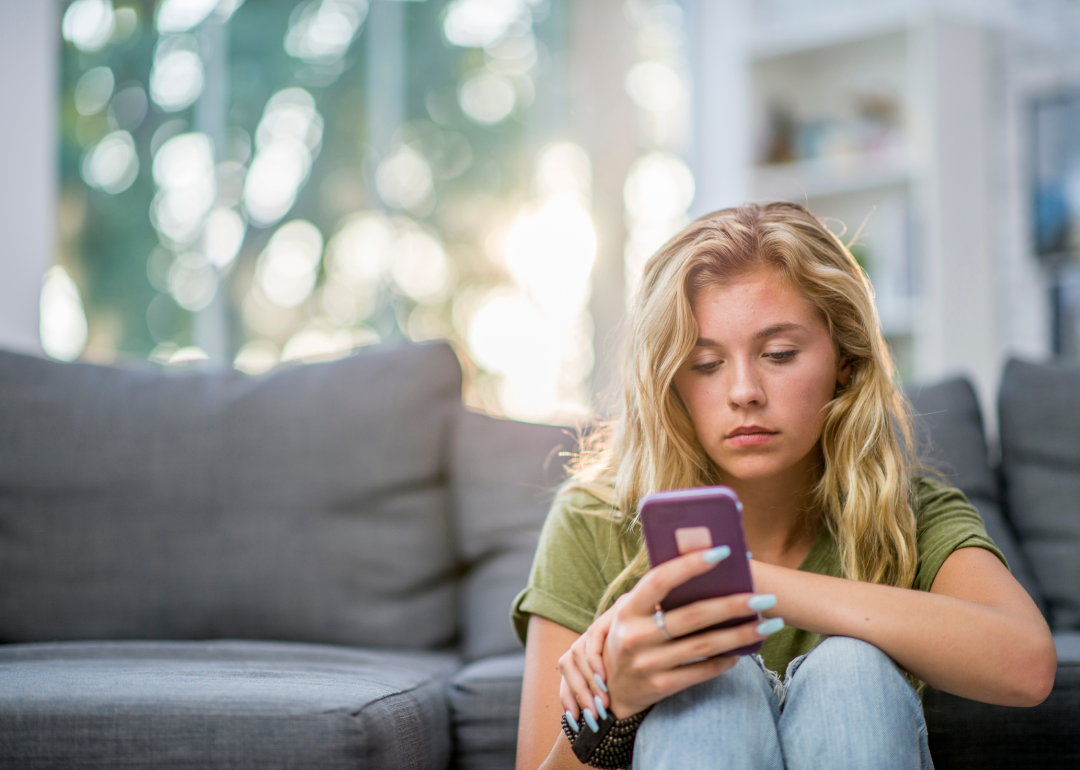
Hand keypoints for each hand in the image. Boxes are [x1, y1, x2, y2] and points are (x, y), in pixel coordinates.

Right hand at [564, 548, 782, 722]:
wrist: (611, 689)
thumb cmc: (630, 637)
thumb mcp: (632, 613)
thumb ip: (659, 594)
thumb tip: (706, 567)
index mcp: (627, 609)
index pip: (660, 580)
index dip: (690, 564)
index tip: (723, 551)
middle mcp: (635, 636)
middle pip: (693, 616)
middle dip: (733, 605)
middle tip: (765, 598)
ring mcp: (647, 663)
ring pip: (704, 645)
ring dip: (741, 634)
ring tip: (769, 625)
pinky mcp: (660, 686)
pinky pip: (702, 671)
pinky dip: (726, 660)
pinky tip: (743, 651)